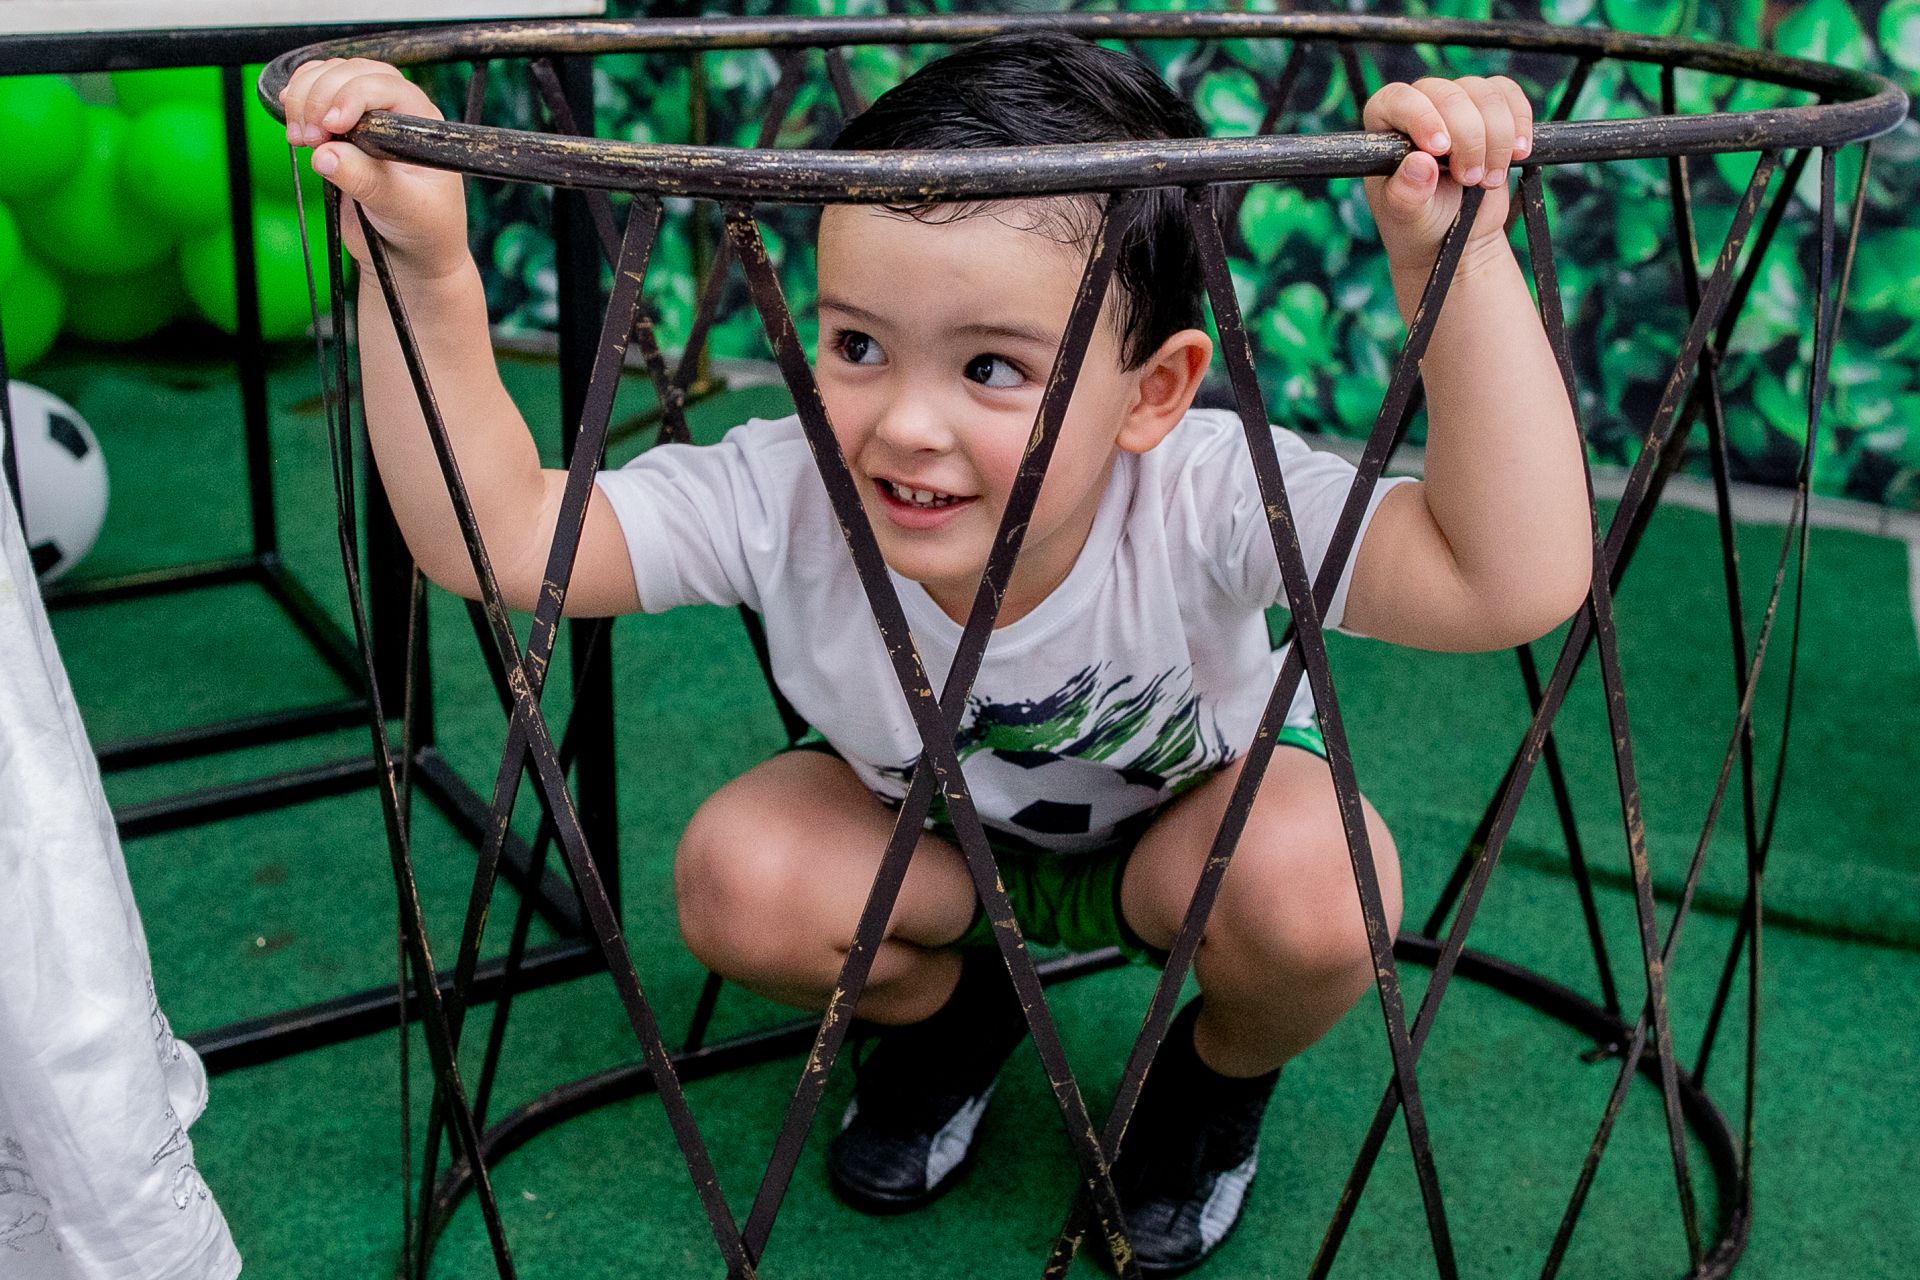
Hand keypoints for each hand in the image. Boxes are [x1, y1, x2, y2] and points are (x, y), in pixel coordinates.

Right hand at [279, 58, 469, 281]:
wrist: (408, 256)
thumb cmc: (423, 232)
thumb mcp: (403, 210)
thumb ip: (367, 182)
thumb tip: (325, 155)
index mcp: (421, 124)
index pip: (384, 86)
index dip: (352, 97)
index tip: (331, 127)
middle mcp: (396, 114)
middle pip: (351, 73)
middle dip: (321, 98)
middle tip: (308, 140)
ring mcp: (367, 119)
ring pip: (330, 78)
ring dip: (304, 98)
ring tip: (300, 138)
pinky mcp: (341, 132)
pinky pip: (316, 94)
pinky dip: (298, 99)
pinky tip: (293, 120)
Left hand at [1361, 76, 1533, 279]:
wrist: (1457, 238)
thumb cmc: (1421, 224)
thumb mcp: (1407, 217)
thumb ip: (1406, 194)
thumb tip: (1419, 163)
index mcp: (1386, 129)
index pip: (1398, 99)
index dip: (1422, 117)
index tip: (1439, 150)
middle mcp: (1421, 108)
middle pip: (1449, 94)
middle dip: (1467, 138)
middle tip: (1469, 178)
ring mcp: (1457, 106)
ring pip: (1485, 94)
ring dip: (1496, 137)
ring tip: (1488, 179)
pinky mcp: (1490, 110)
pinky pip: (1509, 93)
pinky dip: (1520, 121)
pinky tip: (1518, 153)